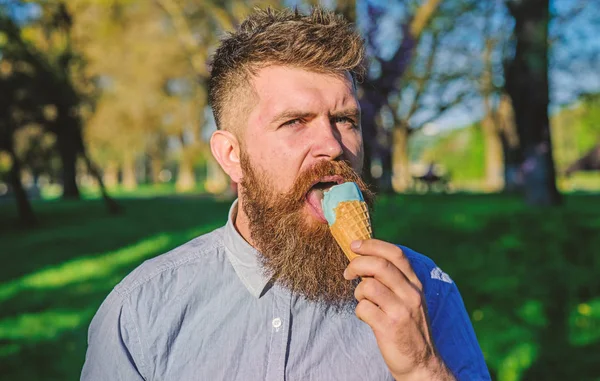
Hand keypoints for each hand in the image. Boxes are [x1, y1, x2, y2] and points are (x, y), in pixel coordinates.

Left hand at [344, 239, 454, 380]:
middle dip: (357, 264)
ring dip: (358, 292)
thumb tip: (366, 260)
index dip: (372, 245)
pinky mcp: (389, 327)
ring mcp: (401, 311)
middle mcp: (411, 294)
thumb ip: (393, 280)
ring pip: (368, 286)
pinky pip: (363, 308)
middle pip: (379, 265)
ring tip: (362, 300)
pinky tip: (365, 317)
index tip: (355, 245)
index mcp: (415, 284)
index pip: (396, 254)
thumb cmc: (408, 327)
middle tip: (347, 272)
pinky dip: (359, 310)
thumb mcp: (408, 299)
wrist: (421, 362)